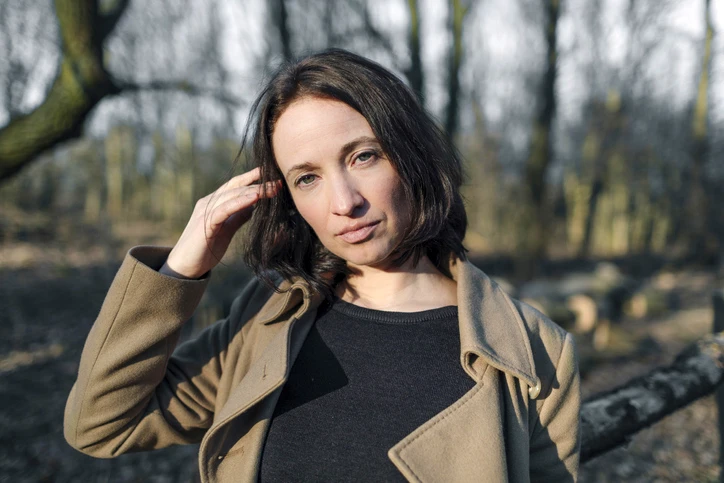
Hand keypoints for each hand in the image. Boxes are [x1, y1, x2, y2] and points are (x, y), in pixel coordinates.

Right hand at [160, 167, 280, 278]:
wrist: (185, 267)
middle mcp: (208, 203)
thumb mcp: (227, 230)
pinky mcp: (205, 223)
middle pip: (236, 187)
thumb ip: (238, 217)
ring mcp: (205, 211)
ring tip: (272, 189)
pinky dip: (240, 202)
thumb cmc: (205, 249)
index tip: (270, 174)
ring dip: (254, 191)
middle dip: (258, 183)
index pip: (235, 185)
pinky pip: (225, 209)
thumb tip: (253, 208)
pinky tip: (255, 198)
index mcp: (214, 203)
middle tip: (278, 182)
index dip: (252, 178)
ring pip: (232, 195)